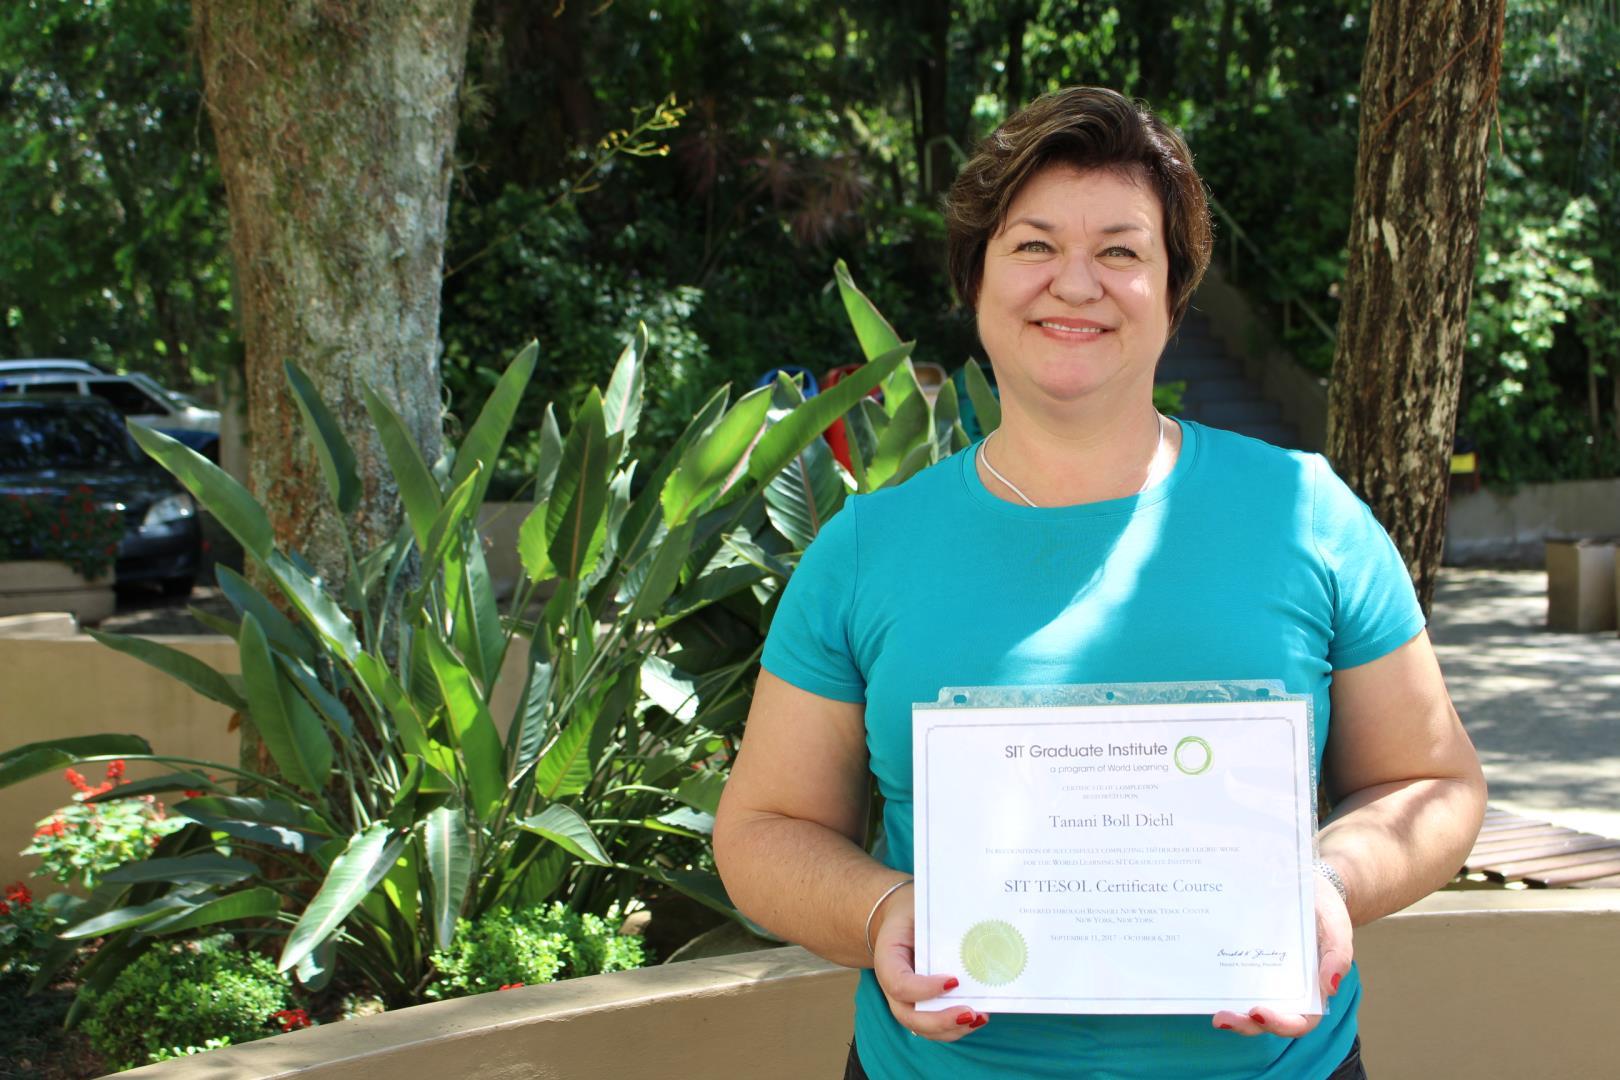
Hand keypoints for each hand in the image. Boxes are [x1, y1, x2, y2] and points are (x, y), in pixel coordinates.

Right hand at [870, 882, 988, 1040]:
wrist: (900, 920)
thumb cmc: (912, 912)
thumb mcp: (918, 907)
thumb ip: (936, 920)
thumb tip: (972, 929)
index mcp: (887, 959)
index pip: (899, 984)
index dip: (924, 989)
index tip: (953, 982)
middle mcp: (891, 986)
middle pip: (908, 1015)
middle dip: (939, 1020)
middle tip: (969, 1012)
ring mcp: (904, 1000)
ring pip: (922, 1027)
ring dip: (951, 1029)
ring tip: (978, 1017)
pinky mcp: (920, 1006)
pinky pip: (934, 1025)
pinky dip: (955, 1027)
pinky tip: (977, 1018)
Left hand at [1212, 871, 1353, 1037]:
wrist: (1305, 881)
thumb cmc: (1325, 908)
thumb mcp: (1337, 925)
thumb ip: (1338, 954)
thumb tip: (1331, 988)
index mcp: (1312, 988)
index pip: (1299, 1020)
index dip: (1280, 1023)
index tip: (1259, 1012)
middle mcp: (1284, 988)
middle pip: (1265, 1019)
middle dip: (1244, 1024)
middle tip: (1223, 1018)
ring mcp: (1261, 975)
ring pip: (1245, 1003)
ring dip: (1230, 1012)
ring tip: (1213, 1009)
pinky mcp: (1243, 958)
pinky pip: (1232, 976)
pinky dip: (1219, 983)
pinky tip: (1202, 977)